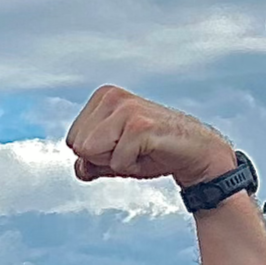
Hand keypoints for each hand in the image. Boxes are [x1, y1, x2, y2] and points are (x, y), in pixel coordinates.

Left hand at [66, 87, 234, 190]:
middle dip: (103, 159)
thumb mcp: (113, 157)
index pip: (72, 142)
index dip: (95, 156)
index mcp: (101, 98)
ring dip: (116, 163)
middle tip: (131, 150)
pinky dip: (132, 168)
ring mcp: (125, 108)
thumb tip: (79, 168)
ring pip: (92, 154)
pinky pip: (116, 163)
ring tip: (139, 150)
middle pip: (79, 148)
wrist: (193, 152)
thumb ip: (90, 161)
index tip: (121, 147)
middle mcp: (111, 96)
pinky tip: (150, 152)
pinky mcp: (139, 125)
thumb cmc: (154, 150)